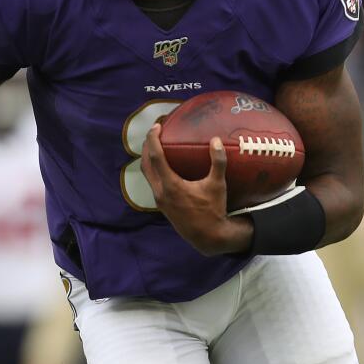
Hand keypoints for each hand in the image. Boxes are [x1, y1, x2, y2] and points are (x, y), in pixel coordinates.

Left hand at [140, 124, 250, 255]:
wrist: (207, 237)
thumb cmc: (213, 210)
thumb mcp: (217, 185)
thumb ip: (217, 162)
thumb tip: (216, 141)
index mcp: (170, 185)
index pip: (156, 156)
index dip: (153, 139)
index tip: (156, 126)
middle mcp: (160, 191)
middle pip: (146, 163)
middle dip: (147, 146)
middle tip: (154, 132)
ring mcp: (159, 199)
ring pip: (147, 174)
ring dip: (148, 158)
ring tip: (155, 145)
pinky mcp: (162, 205)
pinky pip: (152, 182)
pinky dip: (153, 169)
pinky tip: (163, 165)